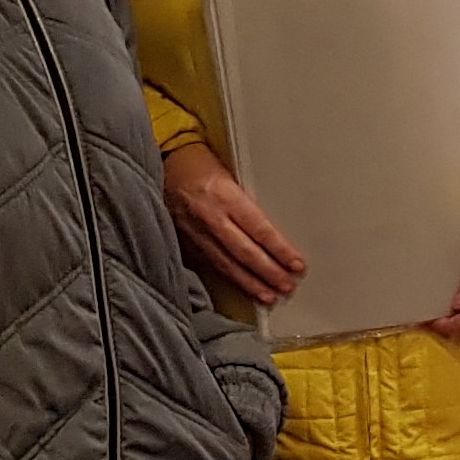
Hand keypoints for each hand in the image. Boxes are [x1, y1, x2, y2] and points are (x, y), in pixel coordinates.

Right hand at [167, 141, 304, 305]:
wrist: (163, 164)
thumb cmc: (200, 164)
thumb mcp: (230, 172)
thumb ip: (248, 201)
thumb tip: (274, 230)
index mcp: (225, 196)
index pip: (259, 229)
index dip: (280, 250)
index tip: (296, 263)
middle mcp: (210, 217)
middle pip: (245, 252)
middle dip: (268, 272)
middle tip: (288, 286)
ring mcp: (195, 233)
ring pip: (227, 264)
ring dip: (250, 282)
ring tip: (269, 295)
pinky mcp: (186, 242)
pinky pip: (211, 265)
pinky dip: (229, 279)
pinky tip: (243, 288)